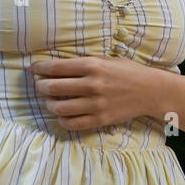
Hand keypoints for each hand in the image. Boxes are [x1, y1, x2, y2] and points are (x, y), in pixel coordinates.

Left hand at [30, 55, 156, 130]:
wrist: (152, 91)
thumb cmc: (126, 72)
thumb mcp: (105, 59)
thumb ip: (81, 63)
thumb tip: (53, 67)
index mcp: (92, 66)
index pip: (55, 68)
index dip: (39, 68)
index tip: (33, 69)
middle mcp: (92, 85)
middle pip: (53, 88)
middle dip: (40, 86)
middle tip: (39, 85)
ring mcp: (96, 105)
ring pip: (59, 108)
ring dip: (49, 104)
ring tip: (50, 101)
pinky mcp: (101, 120)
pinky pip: (72, 124)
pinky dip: (62, 120)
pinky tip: (62, 115)